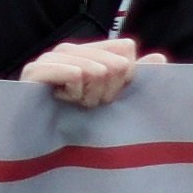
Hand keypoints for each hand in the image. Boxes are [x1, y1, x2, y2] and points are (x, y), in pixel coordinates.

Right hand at [19, 36, 157, 111]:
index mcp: (89, 52)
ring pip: (96, 70)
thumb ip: (134, 77)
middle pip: (115, 63)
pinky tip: (61, 99)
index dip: (125, 77)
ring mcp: (51, 58)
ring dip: (88, 96)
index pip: (126, 49)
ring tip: (73, 104)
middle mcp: (71, 49)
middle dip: (106, 92)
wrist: (34, 143)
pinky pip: (74, 73)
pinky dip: (74, 92)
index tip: (108, 96)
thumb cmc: (75, 120)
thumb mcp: (110, 98)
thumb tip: (159, 58)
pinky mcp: (35, 70)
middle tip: (87, 104)